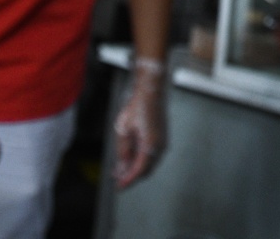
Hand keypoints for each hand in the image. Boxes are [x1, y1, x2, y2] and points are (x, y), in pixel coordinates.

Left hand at [112, 58, 165, 185]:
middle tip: (117, 179)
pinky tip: (130, 156)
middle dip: (131, 176)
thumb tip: (122, 168)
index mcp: (151, 145)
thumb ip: (123, 151)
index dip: (128, 180)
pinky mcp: (161, 137)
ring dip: (136, 168)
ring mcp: (163, 142)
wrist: (151, 91)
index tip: (118, 187)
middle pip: (146, 169)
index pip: (139, 171)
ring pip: (149, 163)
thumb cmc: (137, 108)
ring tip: (120, 168)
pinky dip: (141, 159)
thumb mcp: (124, 130)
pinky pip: (152, 155)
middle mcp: (160, 146)